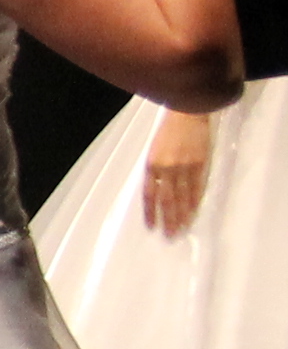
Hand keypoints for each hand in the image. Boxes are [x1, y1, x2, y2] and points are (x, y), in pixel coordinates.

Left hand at [145, 109, 215, 237]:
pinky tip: (193, 213)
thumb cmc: (168, 130)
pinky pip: (197, 187)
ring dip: (182, 215)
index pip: (149, 194)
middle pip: (166, 200)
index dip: (150, 212)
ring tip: (181, 230)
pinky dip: (195, 202)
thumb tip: (157, 189)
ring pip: (182, 197)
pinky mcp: (199, 164)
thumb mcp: (154, 149)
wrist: (187, 113)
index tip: (151, 226)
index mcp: (151, 164)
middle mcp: (166, 168)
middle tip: (169, 236)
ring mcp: (183, 167)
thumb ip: (155, 169)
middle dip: (167, 219)